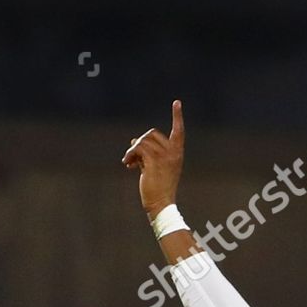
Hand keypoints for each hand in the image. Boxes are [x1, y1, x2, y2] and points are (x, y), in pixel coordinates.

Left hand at [122, 99, 184, 218]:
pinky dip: (130, 155)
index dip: (178, 117)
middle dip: (140, 142)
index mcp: (176, 154)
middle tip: (132, 157)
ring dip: (132, 150)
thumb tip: (133, 140)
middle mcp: (173, 153)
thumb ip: (147, 153)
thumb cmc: (158, 188)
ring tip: (129, 162)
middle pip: (151, 133)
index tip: (177, 102)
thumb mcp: (155, 167)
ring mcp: (164, 157)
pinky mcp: (153, 162)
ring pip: (143, 141)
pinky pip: (138, 148)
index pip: (179, 132)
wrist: (160, 204)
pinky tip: (127, 165)